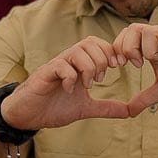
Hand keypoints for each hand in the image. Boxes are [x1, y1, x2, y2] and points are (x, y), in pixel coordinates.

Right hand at [1, 37, 130, 129]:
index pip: (99, 44)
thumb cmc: (53, 107)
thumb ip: (106, 108)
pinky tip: (70, 90)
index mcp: (79, 65)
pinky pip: (61, 65)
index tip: (118, 68)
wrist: (27, 116)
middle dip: (102, 59)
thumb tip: (130, 112)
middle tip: (100, 79)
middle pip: (90, 42)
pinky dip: (70, 77)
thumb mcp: (86, 109)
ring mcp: (56, 66)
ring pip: (77, 51)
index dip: (112, 52)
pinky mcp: (44, 74)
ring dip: (88, 67)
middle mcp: (68, 61)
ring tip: (87, 85)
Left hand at [112, 24, 157, 115]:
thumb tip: (128, 112)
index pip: (126, 36)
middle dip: (129, 47)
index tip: (120, 66)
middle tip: (136, 64)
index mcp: (152, 47)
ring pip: (150, 30)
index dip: (118, 48)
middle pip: (133, 28)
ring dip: (149, 50)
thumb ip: (145, 98)